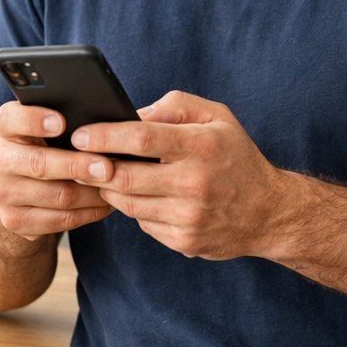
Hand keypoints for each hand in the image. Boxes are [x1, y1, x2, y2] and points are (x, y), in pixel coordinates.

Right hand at [0, 101, 115, 238]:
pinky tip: (106, 203)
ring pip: (57, 196)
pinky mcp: (14, 221)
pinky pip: (61, 220)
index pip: (12, 119)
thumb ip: (64, 118)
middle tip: (107, 167)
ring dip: (92, 193)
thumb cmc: (42, 144)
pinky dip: (89, 212)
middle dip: (77, 166)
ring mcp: (2, 193)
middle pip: (40, 164)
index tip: (61, 122)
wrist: (14, 184)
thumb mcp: (43, 124)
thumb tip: (105, 124)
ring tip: (116, 184)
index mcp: (4, 126)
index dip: (35, 120)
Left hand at [70, 91, 297, 258]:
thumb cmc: (236, 157)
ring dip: (109, 189)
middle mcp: (195, 183)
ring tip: (106, 175)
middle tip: (77, 159)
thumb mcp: (217, 117)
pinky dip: (134, 208)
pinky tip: (140, 196)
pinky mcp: (184, 241)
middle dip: (94, 168)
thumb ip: (176, 105)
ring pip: (127, 204)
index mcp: (201, 146)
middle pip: (125, 177)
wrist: (269, 212)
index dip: (104, 136)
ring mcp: (189, 217)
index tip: (79, 135)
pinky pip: (142, 223)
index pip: (141, 139)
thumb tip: (133, 114)